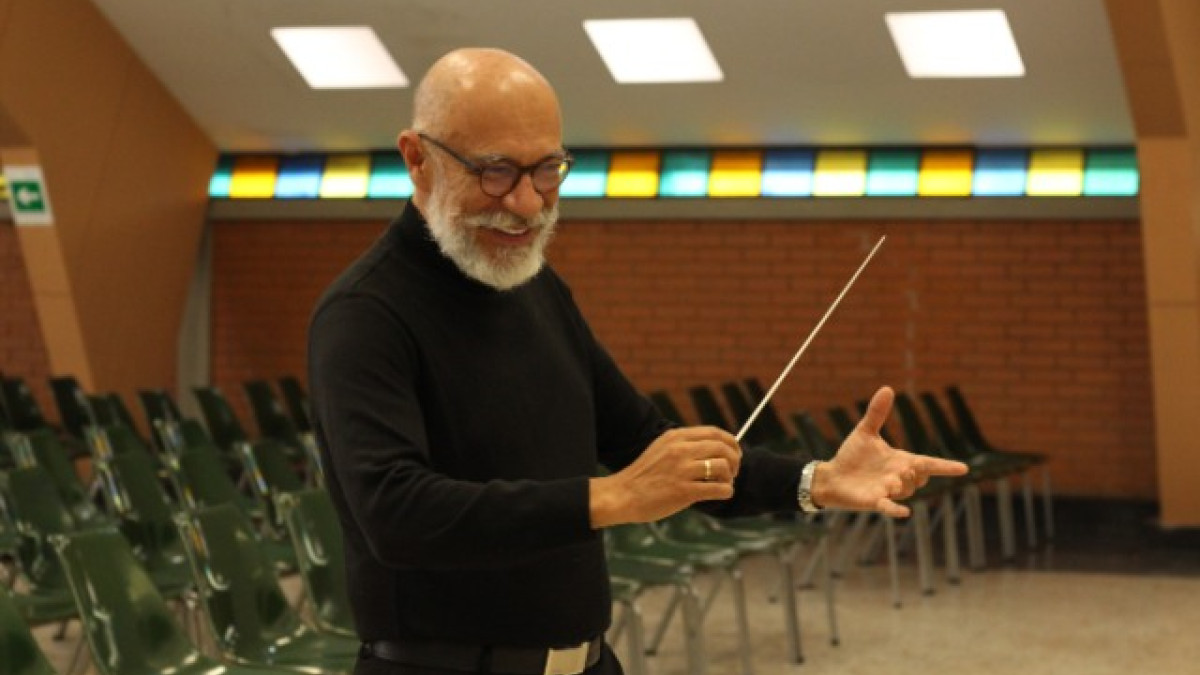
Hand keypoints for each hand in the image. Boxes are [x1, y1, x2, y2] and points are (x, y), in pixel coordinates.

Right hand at [589, 426, 741, 527]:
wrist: (623, 495)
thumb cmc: (643, 475)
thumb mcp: (661, 449)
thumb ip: (683, 445)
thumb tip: (714, 448)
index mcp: (675, 437)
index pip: (714, 432)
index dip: (731, 442)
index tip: (735, 453)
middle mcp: (680, 450)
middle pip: (722, 448)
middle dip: (734, 460)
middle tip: (733, 472)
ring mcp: (682, 470)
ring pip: (722, 467)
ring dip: (730, 477)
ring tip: (724, 484)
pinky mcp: (684, 491)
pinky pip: (718, 489)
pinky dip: (726, 491)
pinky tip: (722, 494)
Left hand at [812, 386, 967, 517]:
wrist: (832, 476)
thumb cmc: (852, 456)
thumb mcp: (865, 432)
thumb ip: (877, 413)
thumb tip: (887, 388)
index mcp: (901, 461)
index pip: (929, 464)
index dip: (946, 466)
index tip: (964, 468)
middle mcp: (898, 477)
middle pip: (920, 478)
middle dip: (919, 473)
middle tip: (910, 466)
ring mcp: (887, 491)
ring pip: (906, 491)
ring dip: (904, 485)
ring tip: (893, 480)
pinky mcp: (873, 501)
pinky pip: (889, 507)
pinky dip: (895, 510)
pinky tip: (904, 512)